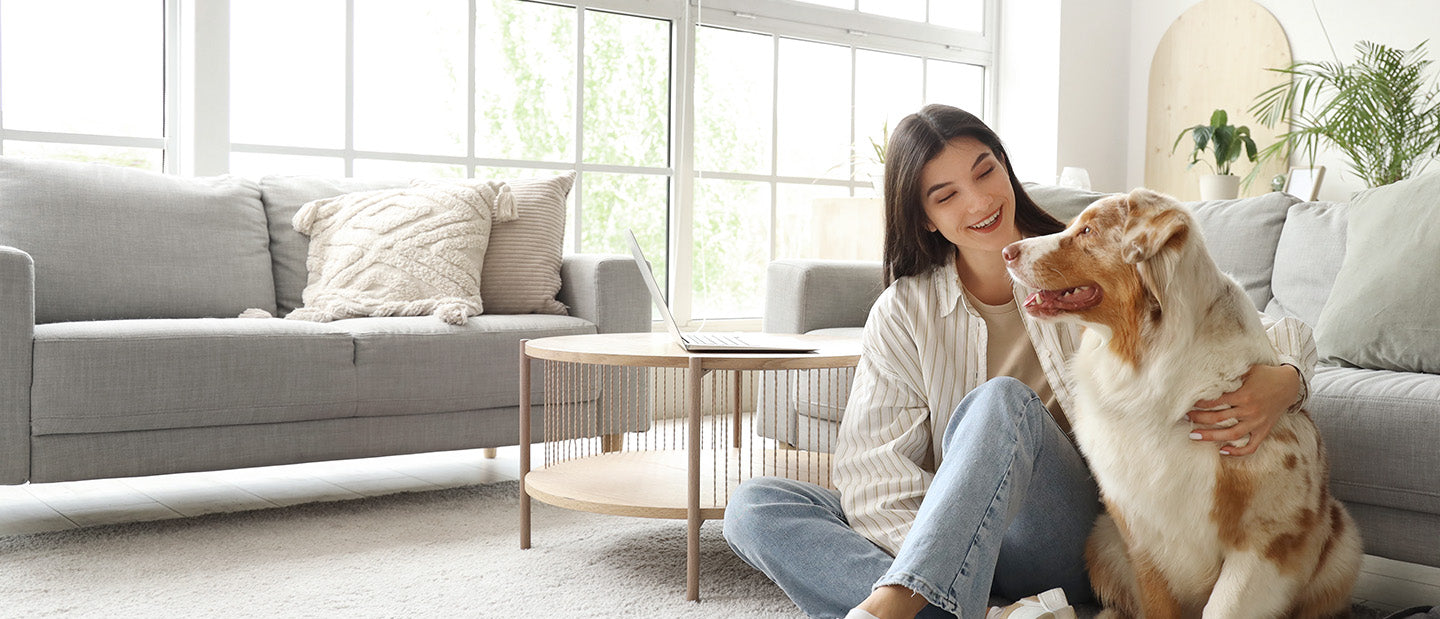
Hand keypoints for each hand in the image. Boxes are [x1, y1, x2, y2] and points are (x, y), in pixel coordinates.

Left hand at [1187, 364, 1301, 455]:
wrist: (1289, 384)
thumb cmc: (1265, 375)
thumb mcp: (1249, 369)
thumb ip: (1230, 373)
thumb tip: (1208, 371)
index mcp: (1244, 395)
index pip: (1216, 401)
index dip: (1200, 403)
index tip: (1188, 403)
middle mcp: (1250, 410)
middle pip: (1219, 418)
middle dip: (1199, 418)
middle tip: (1184, 418)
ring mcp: (1257, 422)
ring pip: (1231, 434)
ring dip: (1211, 436)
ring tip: (1194, 435)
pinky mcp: (1264, 430)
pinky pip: (1251, 446)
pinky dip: (1238, 451)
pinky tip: (1223, 451)